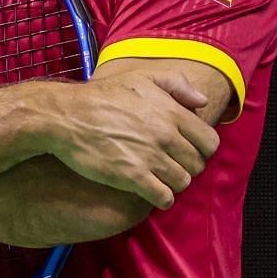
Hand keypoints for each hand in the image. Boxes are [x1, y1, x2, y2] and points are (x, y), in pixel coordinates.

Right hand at [39, 73, 218, 207]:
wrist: (66, 117)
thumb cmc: (101, 96)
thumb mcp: (140, 78)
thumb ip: (176, 84)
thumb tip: (202, 100)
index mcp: (172, 112)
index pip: (210, 142)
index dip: (201, 149)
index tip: (187, 151)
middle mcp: (166, 135)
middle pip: (197, 165)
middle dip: (186, 167)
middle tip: (171, 165)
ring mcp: (150, 157)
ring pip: (182, 182)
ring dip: (173, 183)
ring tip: (160, 178)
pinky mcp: (132, 177)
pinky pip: (163, 197)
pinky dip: (161, 198)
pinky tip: (151, 191)